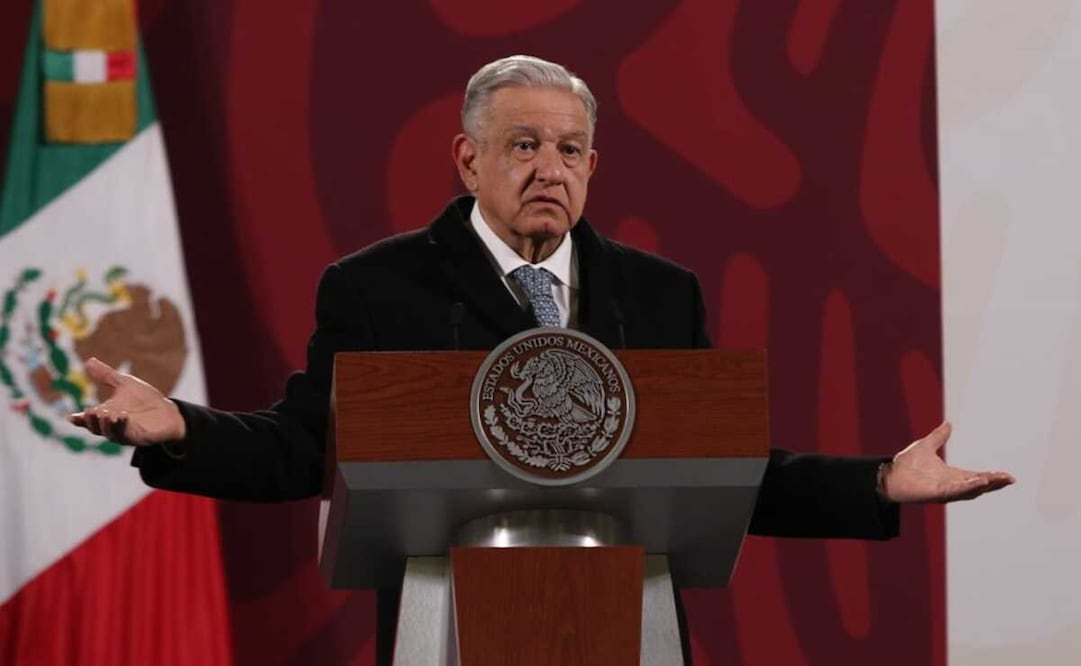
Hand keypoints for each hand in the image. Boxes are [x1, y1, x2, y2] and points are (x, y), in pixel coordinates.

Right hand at [68, 357, 185, 445]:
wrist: (167, 411)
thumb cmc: (144, 399)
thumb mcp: (124, 384)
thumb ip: (106, 375)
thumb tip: (89, 361)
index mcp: (105, 414)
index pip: (88, 419)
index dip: (79, 419)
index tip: (71, 417)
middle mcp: (111, 426)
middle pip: (96, 428)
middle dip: (91, 421)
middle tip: (90, 411)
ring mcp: (123, 433)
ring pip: (110, 433)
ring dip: (106, 424)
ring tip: (106, 414)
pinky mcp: (137, 437)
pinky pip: (126, 434)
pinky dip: (122, 426)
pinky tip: (122, 416)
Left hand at [880, 422, 1014, 502]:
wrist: (890, 474)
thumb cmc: (906, 464)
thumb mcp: (926, 445)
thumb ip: (939, 437)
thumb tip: (948, 424)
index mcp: (952, 475)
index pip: (977, 477)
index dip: (992, 476)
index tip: (1007, 475)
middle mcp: (952, 485)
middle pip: (978, 486)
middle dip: (994, 483)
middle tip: (1010, 479)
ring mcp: (945, 490)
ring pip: (970, 490)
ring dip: (984, 485)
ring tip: (998, 480)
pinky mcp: (937, 493)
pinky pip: (955, 491)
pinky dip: (968, 486)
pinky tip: (979, 482)